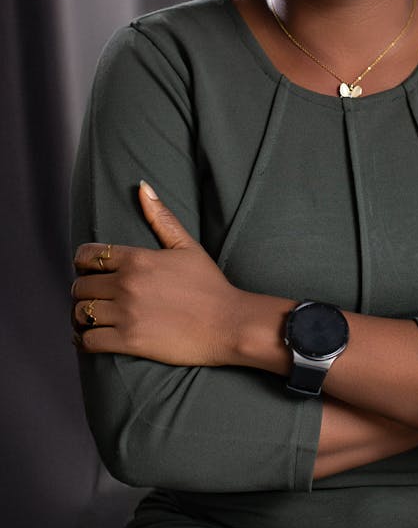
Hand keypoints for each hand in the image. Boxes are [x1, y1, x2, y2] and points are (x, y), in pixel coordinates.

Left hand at [72, 182, 242, 364]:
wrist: (228, 324)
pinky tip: (88, 337)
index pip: (87, 255)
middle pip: (80, 286)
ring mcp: (126, 314)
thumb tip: (142, 186)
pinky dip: (83, 340)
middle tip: (94, 296)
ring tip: (89, 317)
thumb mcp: (187, 245)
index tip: (89, 271)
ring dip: (81, 315)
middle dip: (83, 290)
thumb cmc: (210, 285)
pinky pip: (88, 340)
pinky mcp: (128, 341)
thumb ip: (161, 217)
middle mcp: (127, 284)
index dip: (83, 263)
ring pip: (80, 313)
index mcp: (137, 259)